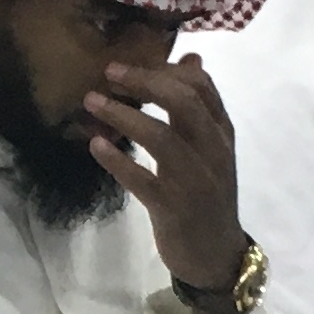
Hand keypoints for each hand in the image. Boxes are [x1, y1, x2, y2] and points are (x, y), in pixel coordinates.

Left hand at [80, 54, 246, 294]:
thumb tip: (190, 58)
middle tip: (108, 72)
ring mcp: (193, 180)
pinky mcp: (172, 208)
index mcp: (221, 135)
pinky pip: (141, 180)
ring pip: (161, 137)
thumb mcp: (211, 149)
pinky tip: (96, 145)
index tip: (131, 62)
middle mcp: (212, 152)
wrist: (216, 256)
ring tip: (91, 102)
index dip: (165, 68)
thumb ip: (200, 107)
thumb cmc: (207, 197)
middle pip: (183, 103)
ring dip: (123, 115)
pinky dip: (117, 161)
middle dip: (144, 81)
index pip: (202, 87)